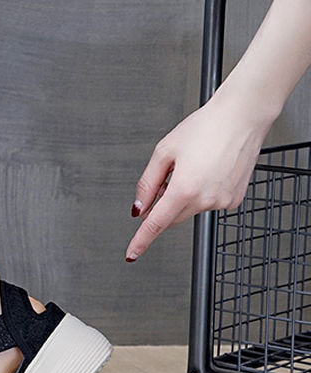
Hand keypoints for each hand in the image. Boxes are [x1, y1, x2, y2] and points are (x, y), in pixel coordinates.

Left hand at [125, 93, 270, 260]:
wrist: (241, 118)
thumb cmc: (205, 128)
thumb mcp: (164, 152)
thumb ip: (148, 183)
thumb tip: (140, 208)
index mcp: (184, 189)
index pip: (156, 223)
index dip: (141, 240)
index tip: (132, 253)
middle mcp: (206, 199)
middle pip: (172, 217)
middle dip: (163, 205)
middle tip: (167, 178)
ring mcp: (223, 202)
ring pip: (191, 209)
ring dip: (184, 196)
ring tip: (194, 166)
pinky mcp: (234, 200)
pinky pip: (209, 203)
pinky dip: (203, 193)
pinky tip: (209, 171)